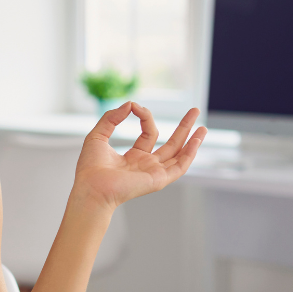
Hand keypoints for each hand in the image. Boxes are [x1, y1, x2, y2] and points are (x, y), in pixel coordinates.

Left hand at [72, 102, 206, 210]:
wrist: (91, 187)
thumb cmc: (90, 167)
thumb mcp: (98, 135)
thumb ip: (111, 118)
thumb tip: (129, 104)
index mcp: (132, 157)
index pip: (148, 134)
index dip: (145, 117)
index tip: (135, 106)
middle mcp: (146, 165)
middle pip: (170, 143)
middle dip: (183, 127)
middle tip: (194, 111)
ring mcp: (154, 172)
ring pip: (178, 154)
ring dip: (192, 140)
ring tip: (203, 126)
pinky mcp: (159, 179)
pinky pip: (179, 166)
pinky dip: (190, 153)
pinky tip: (196, 139)